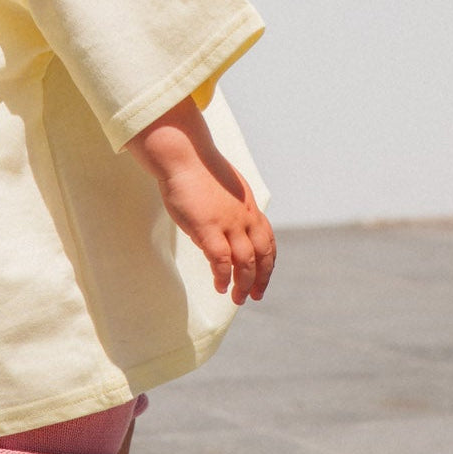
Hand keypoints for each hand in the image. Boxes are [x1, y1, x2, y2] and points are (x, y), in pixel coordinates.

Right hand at [126, 98, 275, 303]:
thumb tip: (222, 230)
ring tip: (237, 298)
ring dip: (243, 284)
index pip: (268, 241)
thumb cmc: (197, 169)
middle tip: (254, 296)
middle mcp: (244, 217)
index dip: (268, 263)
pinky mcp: (208, 227)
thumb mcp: (224, 190)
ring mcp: (228, 223)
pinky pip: (221, 260)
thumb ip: (229, 210)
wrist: (184, 155)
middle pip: (262, 255)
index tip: (263, 278)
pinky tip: (219, 286)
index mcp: (249, 207)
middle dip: (261, 279)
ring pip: (245, 262)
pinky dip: (222, 276)